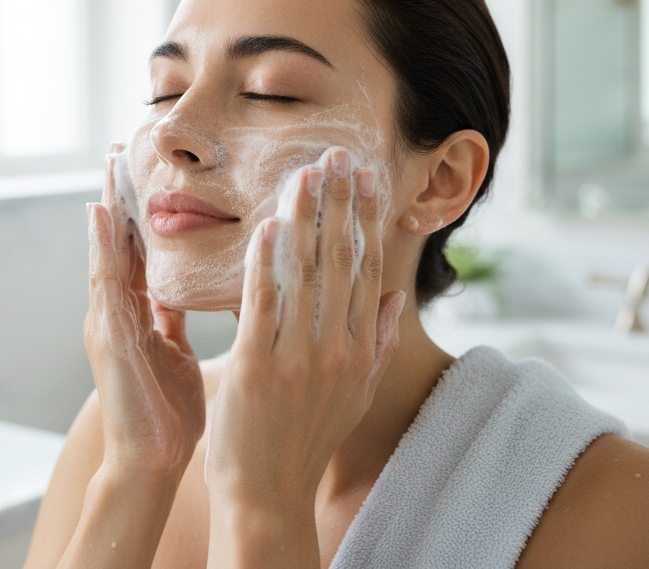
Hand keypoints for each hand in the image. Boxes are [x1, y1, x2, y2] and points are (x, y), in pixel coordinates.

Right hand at [84, 145, 205, 476]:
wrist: (149, 464)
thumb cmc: (167, 414)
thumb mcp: (175, 352)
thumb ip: (173, 318)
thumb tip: (190, 286)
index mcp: (138, 313)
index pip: (140, 250)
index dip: (142, 211)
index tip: (146, 169)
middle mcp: (116, 311)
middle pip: (118, 241)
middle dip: (120, 196)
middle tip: (121, 147)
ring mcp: (106, 322)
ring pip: (106, 252)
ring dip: (107, 207)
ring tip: (108, 164)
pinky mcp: (106, 337)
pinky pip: (104, 283)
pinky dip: (101, 247)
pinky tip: (100, 215)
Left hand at [205, 147, 404, 511]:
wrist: (268, 494)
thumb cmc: (305, 441)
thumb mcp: (354, 394)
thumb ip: (375, 342)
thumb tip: (391, 296)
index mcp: (356, 349)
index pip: (366, 270)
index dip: (366, 220)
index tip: (364, 178)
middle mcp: (334, 348)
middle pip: (340, 261)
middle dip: (338, 203)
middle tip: (335, 153)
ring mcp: (297, 357)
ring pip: (305, 273)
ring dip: (306, 218)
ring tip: (305, 172)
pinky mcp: (256, 367)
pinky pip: (264, 304)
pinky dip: (267, 263)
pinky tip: (269, 225)